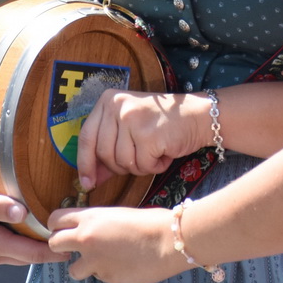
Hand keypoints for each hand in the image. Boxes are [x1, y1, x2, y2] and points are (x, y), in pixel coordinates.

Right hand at [0, 168, 64, 267]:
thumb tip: (21, 212)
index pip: (31, 254)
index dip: (54, 251)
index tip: (74, 246)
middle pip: (27, 257)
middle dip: (49, 251)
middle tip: (74, 240)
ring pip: (18, 256)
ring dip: (36, 249)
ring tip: (59, 237)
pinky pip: (8, 252)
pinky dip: (22, 246)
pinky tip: (32, 233)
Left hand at [46, 205, 188, 282]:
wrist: (169, 241)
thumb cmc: (151, 221)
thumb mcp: (118, 214)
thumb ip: (99, 223)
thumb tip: (92, 231)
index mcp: (90, 218)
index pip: (55, 219)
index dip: (57, 225)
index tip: (64, 229)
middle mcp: (86, 239)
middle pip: (54, 244)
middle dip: (61, 247)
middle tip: (76, 248)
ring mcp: (94, 261)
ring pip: (72, 270)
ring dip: (83, 267)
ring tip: (102, 261)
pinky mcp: (106, 278)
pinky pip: (98, 276)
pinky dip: (106, 272)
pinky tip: (123, 265)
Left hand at [76, 90, 206, 192]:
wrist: (197, 115)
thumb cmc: (162, 124)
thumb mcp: (129, 129)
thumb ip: (107, 150)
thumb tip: (89, 179)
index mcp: (108, 100)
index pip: (86, 137)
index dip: (85, 163)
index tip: (86, 182)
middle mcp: (117, 106)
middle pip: (104, 153)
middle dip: (120, 166)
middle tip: (139, 158)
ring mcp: (132, 119)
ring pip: (122, 162)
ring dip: (140, 166)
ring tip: (154, 152)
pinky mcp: (148, 134)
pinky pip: (142, 165)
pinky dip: (154, 166)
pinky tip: (164, 153)